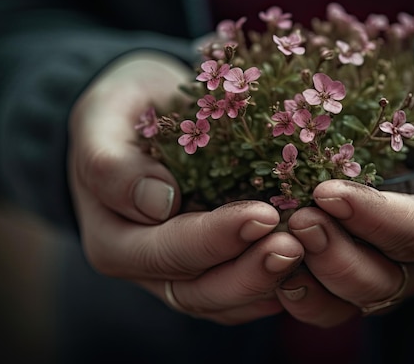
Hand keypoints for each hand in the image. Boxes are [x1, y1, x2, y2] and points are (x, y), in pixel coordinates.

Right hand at [68, 51, 303, 323]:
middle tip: (297, 244)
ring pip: (228, 299)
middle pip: (201, 290)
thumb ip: (113, 164)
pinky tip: (310, 264)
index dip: (214, 238)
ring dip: (271, 281)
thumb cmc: (122, 113)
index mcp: (114, 240)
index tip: (261, 214)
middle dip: (251, 272)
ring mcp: (182, 272)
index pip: (167, 251)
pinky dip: (277, 283)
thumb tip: (158, 203)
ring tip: (311, 251)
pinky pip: (244, 291)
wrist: (143, 116)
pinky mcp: (212, 266)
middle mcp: (148, 268)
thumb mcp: (102, 121)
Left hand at [277, 51, 413, 326]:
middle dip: (335, 255)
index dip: (372, 218)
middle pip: (382, 281)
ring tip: (277, 240)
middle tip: (298, 218)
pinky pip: (331, 292)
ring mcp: (397, 263)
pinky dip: (300, 285)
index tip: (327, 192)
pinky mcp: (366, 257)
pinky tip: (270, 257)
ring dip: (311, 277)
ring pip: (352, 298)